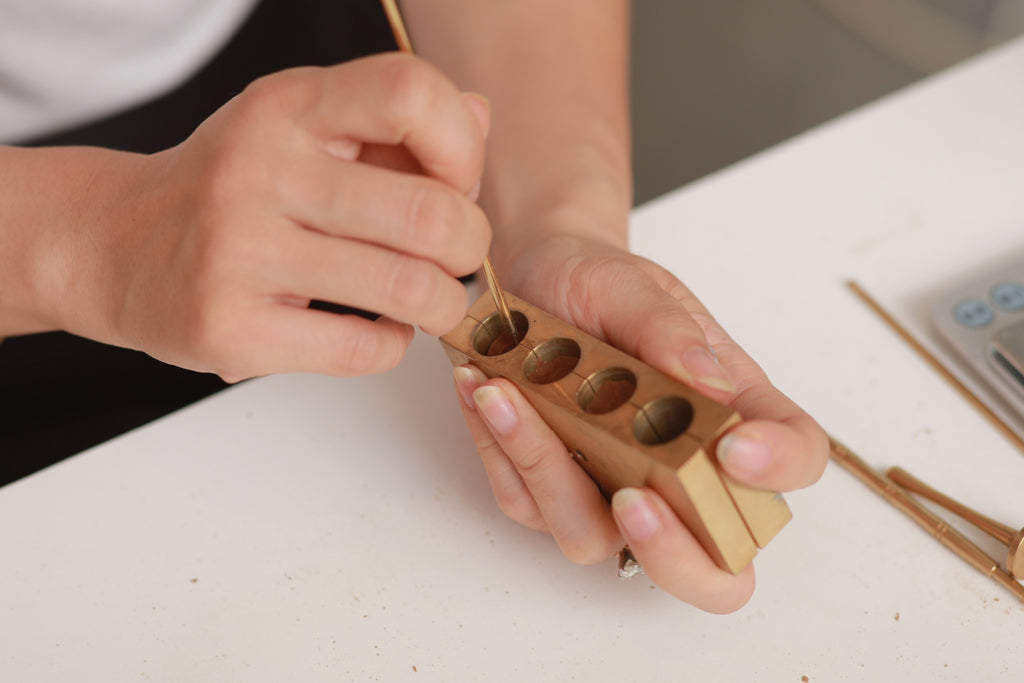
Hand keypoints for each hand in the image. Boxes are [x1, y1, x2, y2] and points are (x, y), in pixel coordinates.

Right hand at [19, 53, 490, 380]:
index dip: (462, 145)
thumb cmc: (228, 186)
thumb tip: (481, 117)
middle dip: (470, 246)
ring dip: (445, 305)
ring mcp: (240, 252)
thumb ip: (390, 124)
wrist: (114, 245)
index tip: (457, 182)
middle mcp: (260, 170)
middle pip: (428, 212)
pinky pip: (365, 348)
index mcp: (288, 107)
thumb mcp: (299, 128)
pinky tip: (381, 329)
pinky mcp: (231, 328)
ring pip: (407, 288)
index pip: (409, 93)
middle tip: (458, 257)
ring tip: (432, 301)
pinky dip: (395, 344)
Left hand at [452, 233, 827, 612]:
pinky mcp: (546, 490)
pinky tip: (483, 388)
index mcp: (730, 412)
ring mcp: (609, 489)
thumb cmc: (601, 284)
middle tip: (636, 499)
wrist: (534, 276)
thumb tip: (707, 382)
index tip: (732, 448)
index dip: (779, 470)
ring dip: (546, 472)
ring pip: (592, 540)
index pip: (794, 458)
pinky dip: (499, 447)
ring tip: (506, 396)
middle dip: (676, 557)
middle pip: (714, 572)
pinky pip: (523, 500)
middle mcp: (678, 470)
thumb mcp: (635, 286)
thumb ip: (668, 331)